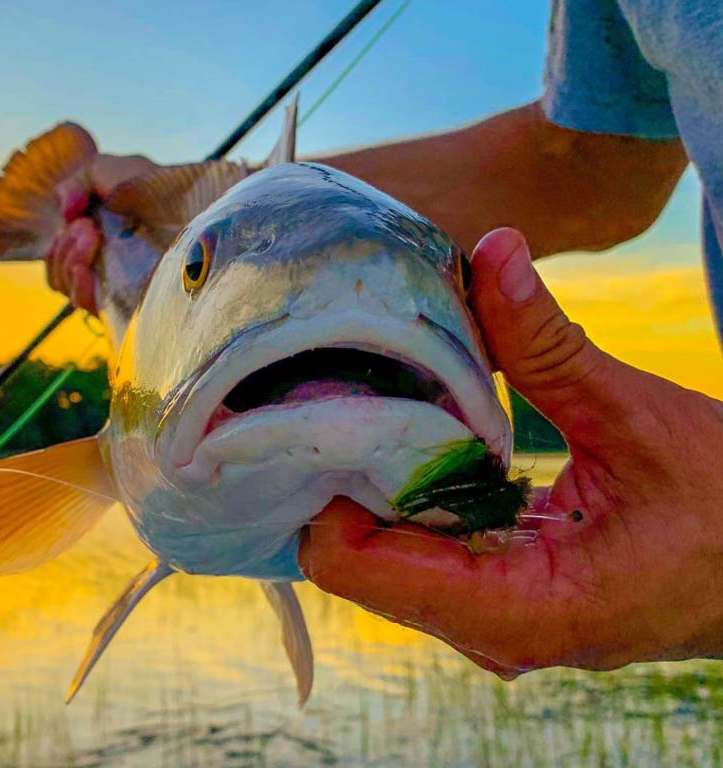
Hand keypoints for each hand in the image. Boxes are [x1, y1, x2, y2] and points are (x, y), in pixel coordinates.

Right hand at [47, 154, 158, 311]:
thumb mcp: (110, 170)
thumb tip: (65, 212)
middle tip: (87, 226)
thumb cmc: (158, 188)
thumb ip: (77, 184)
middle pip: (58, 272)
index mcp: (97, 239)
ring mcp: (114, 286)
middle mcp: (104, 265)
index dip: (59, 241)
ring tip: (92, 236)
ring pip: (65, 287)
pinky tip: (83, 268)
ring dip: (68, 259)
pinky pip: (83, 303)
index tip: (76, 215)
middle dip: (64, 246)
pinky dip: (76, 285)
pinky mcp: (125, 303)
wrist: (193, 209)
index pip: (59, 255)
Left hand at [299, 227, 722, 677]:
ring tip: (384, 401)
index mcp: (520, 611)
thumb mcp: (641, 421)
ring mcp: (493, 622)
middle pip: (357, 557)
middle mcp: (492, 632)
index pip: (355, 567)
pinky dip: (413, 491)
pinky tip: (425, 436)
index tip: (329, 404)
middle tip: (347, 385)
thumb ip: (552, 345)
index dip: (326, 481)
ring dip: (378, 478)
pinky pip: (424, 548)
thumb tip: (491, 249)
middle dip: (345, 471)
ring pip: (386, 554)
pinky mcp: (502, 599)